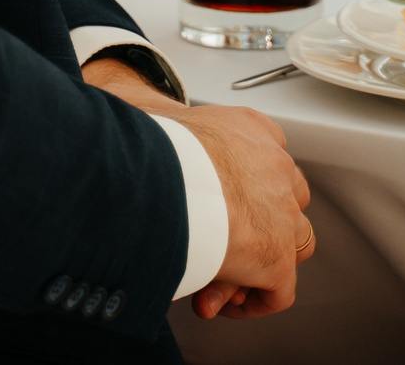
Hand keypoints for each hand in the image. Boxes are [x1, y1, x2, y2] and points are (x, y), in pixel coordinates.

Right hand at [79, 59, 313, 318]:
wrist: (159, 178)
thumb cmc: (147, 147)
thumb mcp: (155, 120)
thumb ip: (152, 120)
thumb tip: (111, 100)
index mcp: (248, 128)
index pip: (267, 152)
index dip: (245, 185)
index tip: (219, 207)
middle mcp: (274, 166)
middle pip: (284, 198)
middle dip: (257, 227)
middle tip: (219, 247)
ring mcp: (281, 211)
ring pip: (293, 242)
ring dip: (261, 264)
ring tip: (223, 279)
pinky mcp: (277, 254)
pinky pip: (280, 290)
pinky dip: (257, 301)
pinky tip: (221, 303)